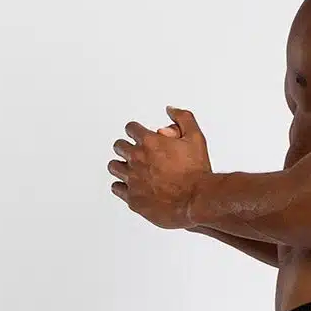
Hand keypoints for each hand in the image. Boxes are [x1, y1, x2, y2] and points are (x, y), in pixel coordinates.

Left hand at [108, 106, 210, 229]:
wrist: (196, 199)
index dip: (136, 130)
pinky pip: (116, 188)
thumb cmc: (196, 171)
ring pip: (114, 166)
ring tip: (130, 169)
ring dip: (121, 165)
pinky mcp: (133, 198)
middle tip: (135, 152)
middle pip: (119, 146)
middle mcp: (137, 159)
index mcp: (150, 142)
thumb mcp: (195, 138)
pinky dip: (122, 186)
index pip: (131, 128)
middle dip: (127, 147)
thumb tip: (171, 110)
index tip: (138, 134)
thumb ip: (183, 119)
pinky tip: (130, 186)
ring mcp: (133, 179)